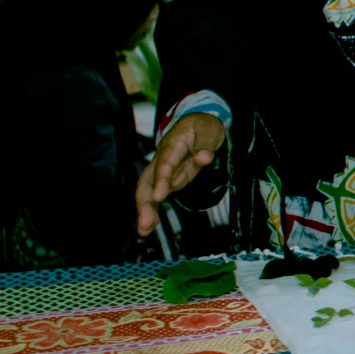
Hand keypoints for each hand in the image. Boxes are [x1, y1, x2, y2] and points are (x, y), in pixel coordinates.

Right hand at [133, 112, 225, 235]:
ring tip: (144, 231)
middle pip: (148, 180)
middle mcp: (162, 159)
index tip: (160, 197)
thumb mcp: (210, 130)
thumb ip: (206, 145)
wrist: (196, 122)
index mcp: (172, 145)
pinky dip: (153, 209)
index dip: (162, 180)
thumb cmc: (203, 127)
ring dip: (146, 209)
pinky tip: (150, 225)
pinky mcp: (167, 179)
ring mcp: (163, 170)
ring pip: (149, 190)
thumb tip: (204, 158)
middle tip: (145, 223)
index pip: (166, 164)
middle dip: (145, 202)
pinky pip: (157, 194)